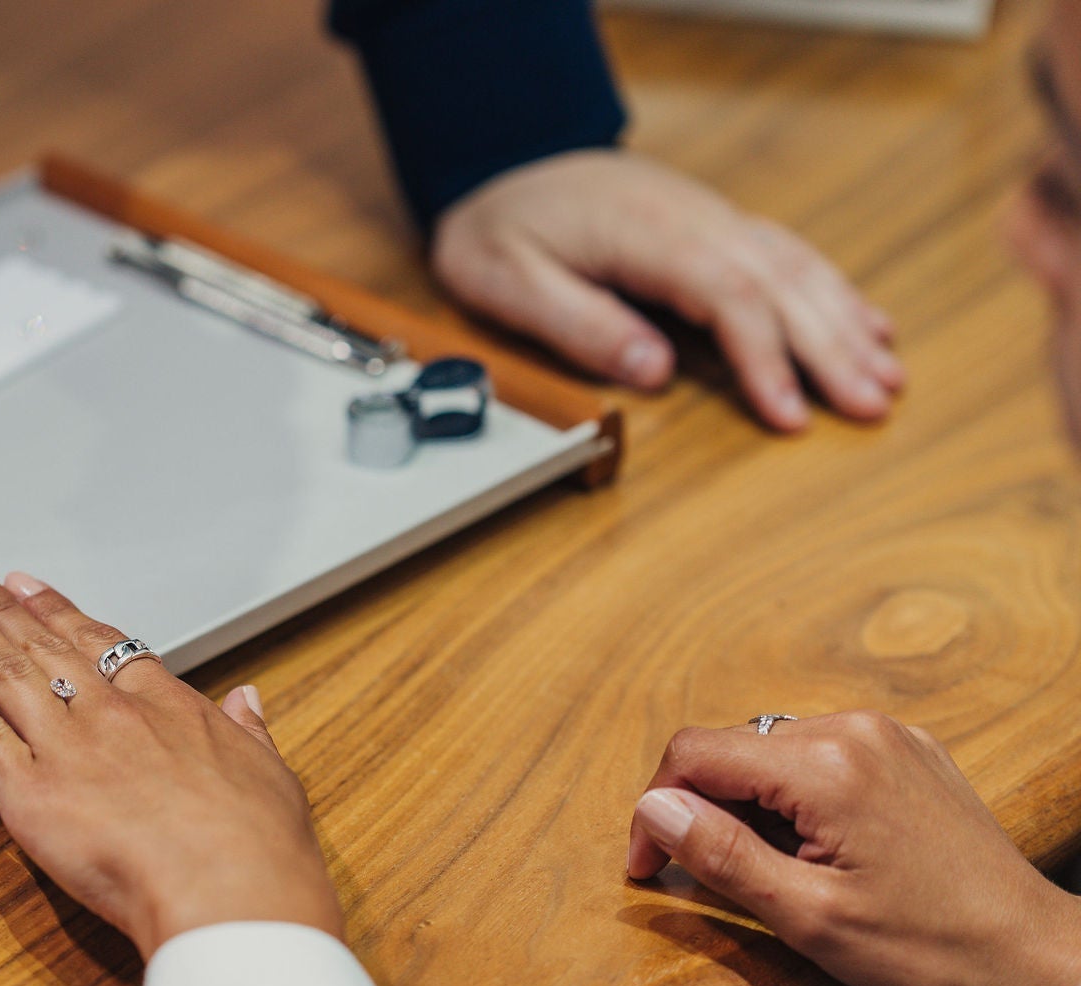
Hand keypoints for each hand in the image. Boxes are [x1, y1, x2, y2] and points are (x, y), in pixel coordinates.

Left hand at [0, 561, 342, 959]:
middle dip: (2, 606)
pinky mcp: (30, 794)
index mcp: (167, 705)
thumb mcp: (271, 773)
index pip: (100, 643)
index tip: (30, 588)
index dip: (58, 610)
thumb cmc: (259, 848)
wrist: (231, 892)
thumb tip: (248, 702)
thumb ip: (252, 732)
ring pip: (8, 673)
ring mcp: (67, 749)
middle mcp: (111, 715)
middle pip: (44, 645)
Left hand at [433, 149, 901, 432]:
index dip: (766, 361)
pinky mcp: (715, 227)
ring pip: (798, 269)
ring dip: (847, 324)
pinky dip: (834, 293)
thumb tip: (655, 373)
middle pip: (781, 286)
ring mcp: (712, 220)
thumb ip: (580, 325)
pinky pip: (788, 257)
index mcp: (649, 233)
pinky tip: (868, 325)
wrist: (504, 164)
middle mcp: (696, 220)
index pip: (730, 297)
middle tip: (873, 407)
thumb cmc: (501, 229)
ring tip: (890, 377)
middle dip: (831, 351)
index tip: (790, 416)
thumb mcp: (510, 283)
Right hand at [627, 712, 1080, 985]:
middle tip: (710, 874)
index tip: (650, 864)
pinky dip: (795, 792)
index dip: (655, 808)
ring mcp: (886, 735)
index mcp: (825, 768)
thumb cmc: (927, 946)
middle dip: (703, 806)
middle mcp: (854, 731)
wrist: (1029, 949)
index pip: (694, 754)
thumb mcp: (807, 915)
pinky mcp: (907, 750)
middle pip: (730, 746)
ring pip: (771, 748)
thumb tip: (654, 810)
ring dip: (749, 801)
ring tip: (773, 866)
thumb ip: (722, 855)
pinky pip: (820, 752)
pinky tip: (815, 845)